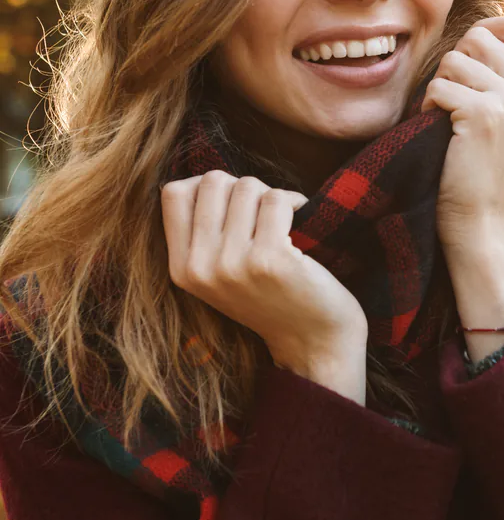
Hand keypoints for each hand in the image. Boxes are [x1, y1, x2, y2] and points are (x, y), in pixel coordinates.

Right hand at [160, 171, 368, 375]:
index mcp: (181, 269)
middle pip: (212, 182)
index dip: (206, 186)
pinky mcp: (269, 259)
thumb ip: (203, 233)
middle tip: (263, 212)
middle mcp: (200, 267)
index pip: (172, 194)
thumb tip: (206, 179)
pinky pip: (277, 199)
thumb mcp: (220, 274)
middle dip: (244, 187)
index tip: (233, 203)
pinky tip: (301, 221)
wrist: (314, 340)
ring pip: (247, 186)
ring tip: (283, 221)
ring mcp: (233, 264)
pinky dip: (294, 202)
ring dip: (271, 196)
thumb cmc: (272, 296)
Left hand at [419, 14, 503, 249]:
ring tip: (446, 117)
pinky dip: (428, 105)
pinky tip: (437, 129)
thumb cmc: (483, 169)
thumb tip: (478, 31)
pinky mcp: (486, 115)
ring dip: (439, 85)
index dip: (488, 28)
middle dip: (455, 61)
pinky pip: (440, 85)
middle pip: (481, 35)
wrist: (481, 222)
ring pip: (456, 59)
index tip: (470, 57)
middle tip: (452, 97)